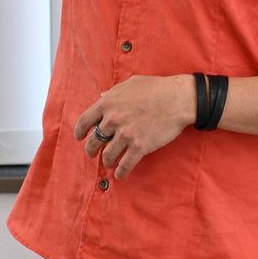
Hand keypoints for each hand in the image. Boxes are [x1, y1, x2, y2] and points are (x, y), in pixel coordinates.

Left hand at [73, 74, 195, 180]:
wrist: (178, 98)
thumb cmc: (156, 88)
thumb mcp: (130, 84)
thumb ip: (113, 92)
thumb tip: (101, 97)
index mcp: (108, 103)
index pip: (84, 121)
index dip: (79, 132)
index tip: (80, 137)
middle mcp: (113, 119)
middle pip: (93, 142)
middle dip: (91, 150)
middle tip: (94, 153)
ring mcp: (126, 134)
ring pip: (107, 156)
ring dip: (107, 161)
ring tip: (110, 162)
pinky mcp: (139, 147)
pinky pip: (124, 165)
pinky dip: (120, 172)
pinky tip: (120, 174)